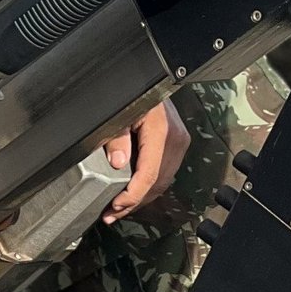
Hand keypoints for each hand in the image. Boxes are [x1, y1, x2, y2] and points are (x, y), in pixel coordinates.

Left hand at [103, 99, 188, 220]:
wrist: (148, 77)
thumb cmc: (132, 92)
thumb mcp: (117, 112)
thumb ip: (116, 137)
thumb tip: (118, 163)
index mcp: (161, 131)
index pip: (149, 175)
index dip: (131, 196)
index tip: (114, 207)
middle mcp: (175, 138)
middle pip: (157, 183)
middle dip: (134, 203)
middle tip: (112, 214)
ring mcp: (179, 142)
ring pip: (162, 182)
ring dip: (140, 198)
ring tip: (118, 208)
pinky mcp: (177, 144)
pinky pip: (164, 172)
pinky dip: (148, 187)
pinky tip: (132, 193)